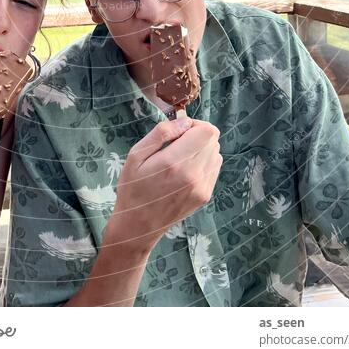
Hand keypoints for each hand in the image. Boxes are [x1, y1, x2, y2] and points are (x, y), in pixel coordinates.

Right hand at [105, 117, 221, 254]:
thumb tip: (185, 121)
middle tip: (177, 144)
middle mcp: (193, 175)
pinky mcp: (205, 196)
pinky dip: (204, 162)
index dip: (195, 124)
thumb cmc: (132, 188)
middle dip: (197, 135)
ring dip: (202, 149)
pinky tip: (186, 170)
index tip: (179, 130)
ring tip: (181, 158)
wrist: (138, 226)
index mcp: (174, 162)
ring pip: (216, 153)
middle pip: (213, 140)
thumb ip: (161, 133)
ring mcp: (202, 187)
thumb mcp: (136, 155)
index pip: (207, 132)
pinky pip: (214, 168)